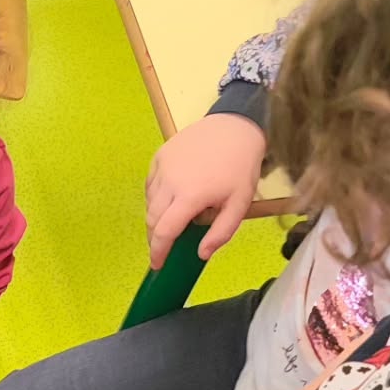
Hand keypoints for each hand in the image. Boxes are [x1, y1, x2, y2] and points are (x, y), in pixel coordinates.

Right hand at [145, 114, 267, 267]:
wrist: (235, 125)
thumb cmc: (240, 165)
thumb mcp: (239, 203)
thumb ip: (221, 232)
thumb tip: (201, 255)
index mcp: (190, 196)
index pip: (164, 232)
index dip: (158, 251)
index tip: (157, 264)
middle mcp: (170, 182)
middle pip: (152, 220)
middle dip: (155, 237)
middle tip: (165, 245)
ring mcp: (162, 167)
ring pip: (149, 203)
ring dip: (157, 217)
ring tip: (173, 218)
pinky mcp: (160, 156)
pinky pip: (151, 185)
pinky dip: (155, 198)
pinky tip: (171, 198)